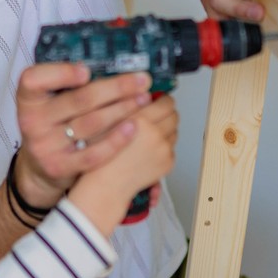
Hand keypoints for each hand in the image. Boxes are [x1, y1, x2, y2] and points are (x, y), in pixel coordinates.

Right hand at [14, 63, 153, 206]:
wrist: (39, 167)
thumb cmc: (52, 124)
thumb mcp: (49, 101)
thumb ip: (67, 85)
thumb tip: (110, 64)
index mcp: (28, 99)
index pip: (34, 79)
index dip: (61, 73)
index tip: (87, 71)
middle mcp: (32, 121)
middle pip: (79, 100)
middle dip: (116, 88)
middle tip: (142, 80)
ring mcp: (45, 146)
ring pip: (91, 124)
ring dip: (122, 109)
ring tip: (144, 99)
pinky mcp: (60, 167)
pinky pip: (93, 153)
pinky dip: (116, 139)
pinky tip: (133, 127)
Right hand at [70, 95, 178, 233]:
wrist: (107, 184)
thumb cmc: (103, 156)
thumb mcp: (108, 122)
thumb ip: (126, 105)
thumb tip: (142, 93)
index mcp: (141, 120)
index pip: (165, 101)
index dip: (163, 98)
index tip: (159, 99)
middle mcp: (156, 134)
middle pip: (174, 115)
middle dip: (166, 113)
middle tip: (156, 115)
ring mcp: (164, 149)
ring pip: (175, 131)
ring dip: (166, 129)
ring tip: (150, 134)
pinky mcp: (167, 162)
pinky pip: (171, 148)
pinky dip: (163, 146)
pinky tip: (149, 149)